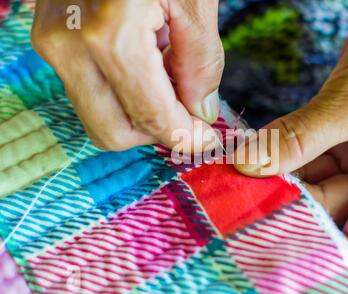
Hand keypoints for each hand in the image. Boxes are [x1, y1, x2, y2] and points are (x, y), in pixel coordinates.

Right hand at [31, 0, 223, 150]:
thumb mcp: (195, 1)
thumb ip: (200, 64)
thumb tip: (200, 113)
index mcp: (111, 38)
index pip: (152, 119)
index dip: (185, 138)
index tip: (208, 139)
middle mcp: (68, 47)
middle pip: (113, 133)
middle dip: (156, 132)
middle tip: (189, 113)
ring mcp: (53, 42)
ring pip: (97, 114)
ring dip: (139, 111)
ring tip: (169, 78)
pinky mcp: (52, 37)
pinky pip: (90, 89)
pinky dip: (122, 91)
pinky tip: (147, 64)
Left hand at [234, 0, 347, 267]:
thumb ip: (299, 138)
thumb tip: (247, 164)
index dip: (314, 251)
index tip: (265, 247)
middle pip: (328, 214)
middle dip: (284, 210)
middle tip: (235, 208)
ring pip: (312, 187)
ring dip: (276, 184)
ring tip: (234, 186)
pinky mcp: (341, 142)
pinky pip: (305, 160)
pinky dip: (279, 160)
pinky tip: (250, 160)